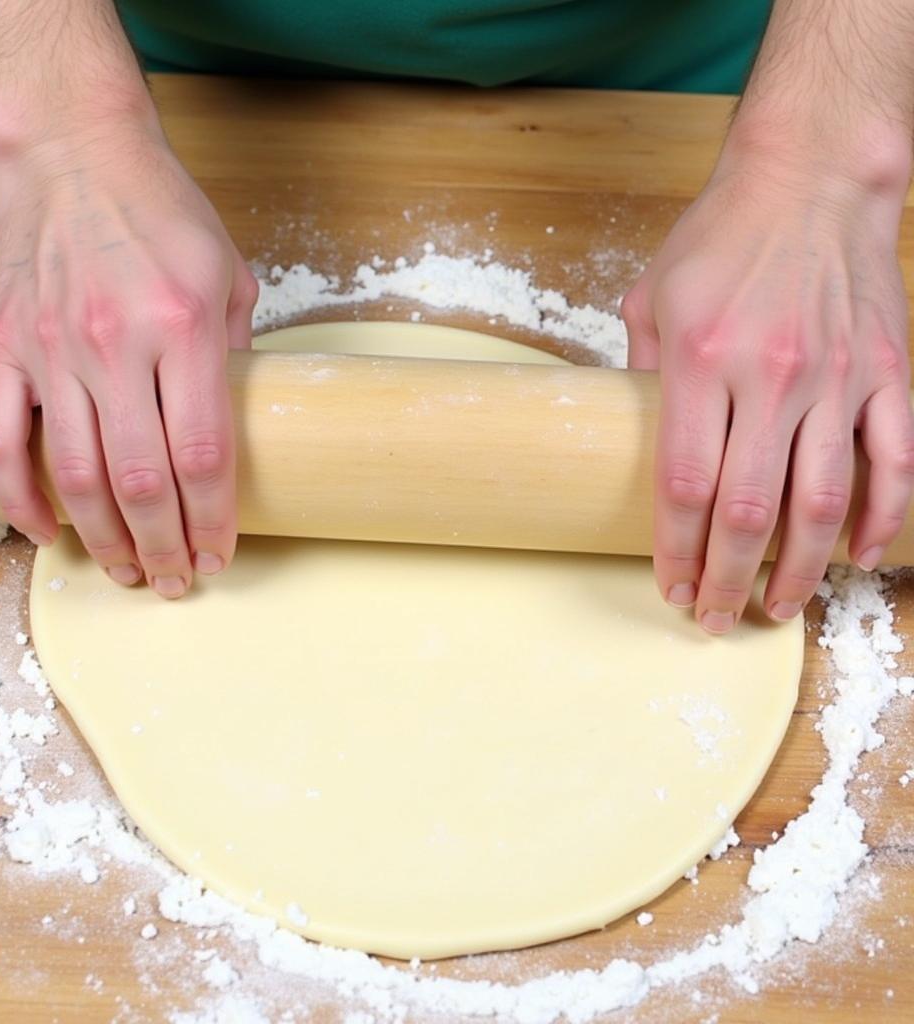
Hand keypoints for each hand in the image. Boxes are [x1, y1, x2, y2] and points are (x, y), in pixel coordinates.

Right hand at [0, 117, 256, 597]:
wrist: (70, 153)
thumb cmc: (160, 211)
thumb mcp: (229, 272)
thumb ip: (237, 352)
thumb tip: (237, 422)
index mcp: (185, 326)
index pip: (203, 454)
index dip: (212, 520)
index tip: (220, 554)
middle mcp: (118, 344)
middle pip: (142, 481)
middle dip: (164, 547)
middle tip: (177, 581)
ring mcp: (53, 349)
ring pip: (74, 474)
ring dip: (103, 539)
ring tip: (126, 573)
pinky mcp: (5, 348)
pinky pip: (2, 441)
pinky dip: (20, 498)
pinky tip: (45, 532)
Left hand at [621, 144, 913, 632]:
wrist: (810, 176)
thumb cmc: (719, 237)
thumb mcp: (650, 297)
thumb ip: (639, 375)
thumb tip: (640, 442)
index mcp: (699, 363)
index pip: (685, 488)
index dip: (677, 553)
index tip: (672, 589)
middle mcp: (768, 378)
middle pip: (747, 512)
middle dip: (728, 579)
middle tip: (717, 618)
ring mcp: (835, 378)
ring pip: (822, 503)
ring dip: (800, 569)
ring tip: (777, 606)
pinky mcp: (886, 372)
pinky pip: (894, 461)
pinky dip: (883, 518)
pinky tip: (862, 557)